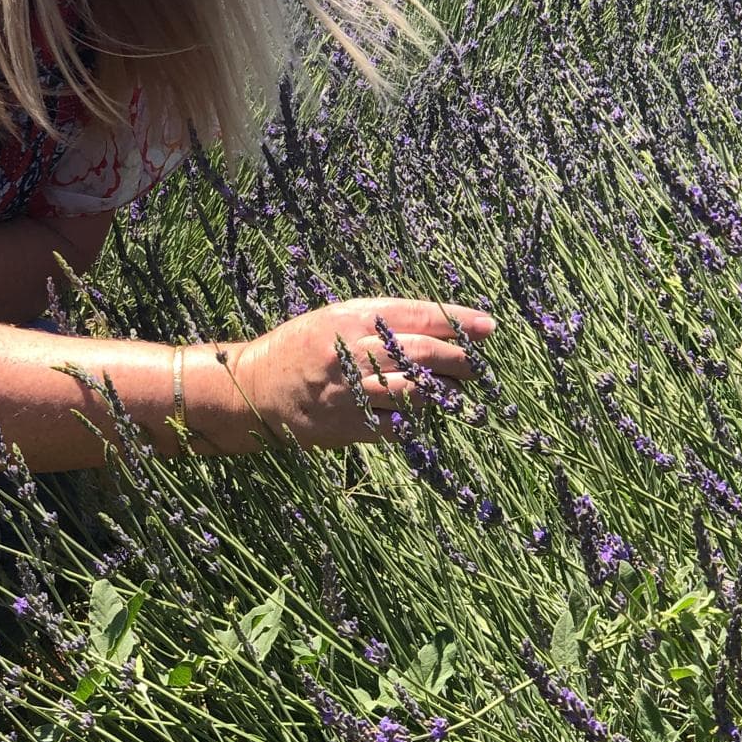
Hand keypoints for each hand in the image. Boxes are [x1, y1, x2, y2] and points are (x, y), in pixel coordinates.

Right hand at [221, 296, 496, 451]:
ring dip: (443, 393)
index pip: (419, 316)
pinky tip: (418, 413)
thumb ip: (382, 320)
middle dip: (460, 360)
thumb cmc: (301, 347)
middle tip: (478, 366)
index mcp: (352, 317)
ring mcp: (351, 391)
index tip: (489, 328)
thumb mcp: (336, 318)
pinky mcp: (347, 425)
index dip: (459, 323)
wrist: (252, 388)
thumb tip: (439, 327)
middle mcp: (353, 351)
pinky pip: (396, 425)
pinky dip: (414, 418)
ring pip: (416, 392)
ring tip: (453, 391)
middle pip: (424, 354)